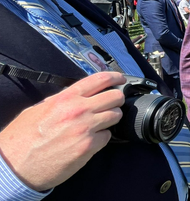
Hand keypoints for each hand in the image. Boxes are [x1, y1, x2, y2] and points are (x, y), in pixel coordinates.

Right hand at [0, 72, 125, 190]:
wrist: (15, 165)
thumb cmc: (23, 138)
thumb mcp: (39, 109)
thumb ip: (61, 100)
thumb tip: (78, 95)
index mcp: (65, 97)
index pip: (100, 79)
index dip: (115, 77)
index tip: (120, 79)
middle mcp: (78, 110)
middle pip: (115, 96)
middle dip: (116, 100)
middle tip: (112, 104)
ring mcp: (85, 128)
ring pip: (116, 115)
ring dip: (111, 119)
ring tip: (100, 124)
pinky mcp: (89, 146)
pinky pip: (107, 137)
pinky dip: (102, 138)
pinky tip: (90, 140)